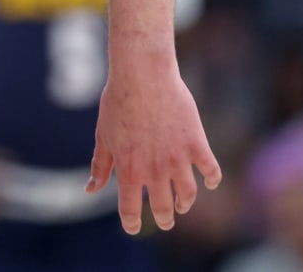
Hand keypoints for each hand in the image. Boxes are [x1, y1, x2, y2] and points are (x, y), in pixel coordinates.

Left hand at [86, 47, 220, 234]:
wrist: (143, 75)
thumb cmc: (118, 102)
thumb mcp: (103, 135)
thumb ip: (101, 166)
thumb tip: (90, 189)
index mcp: (129, 171)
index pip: (130, 210)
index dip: (131, 223)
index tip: (133, 227)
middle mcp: (155, 170)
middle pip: (162, 207)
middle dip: (164, 219)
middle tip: (167, 220)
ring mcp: (178, 159)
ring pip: (188, 194)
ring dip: (185, 203)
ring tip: (182, 204)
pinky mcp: (196, 144)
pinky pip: (211, 170)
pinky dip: (212, 179)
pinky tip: (210, 182)